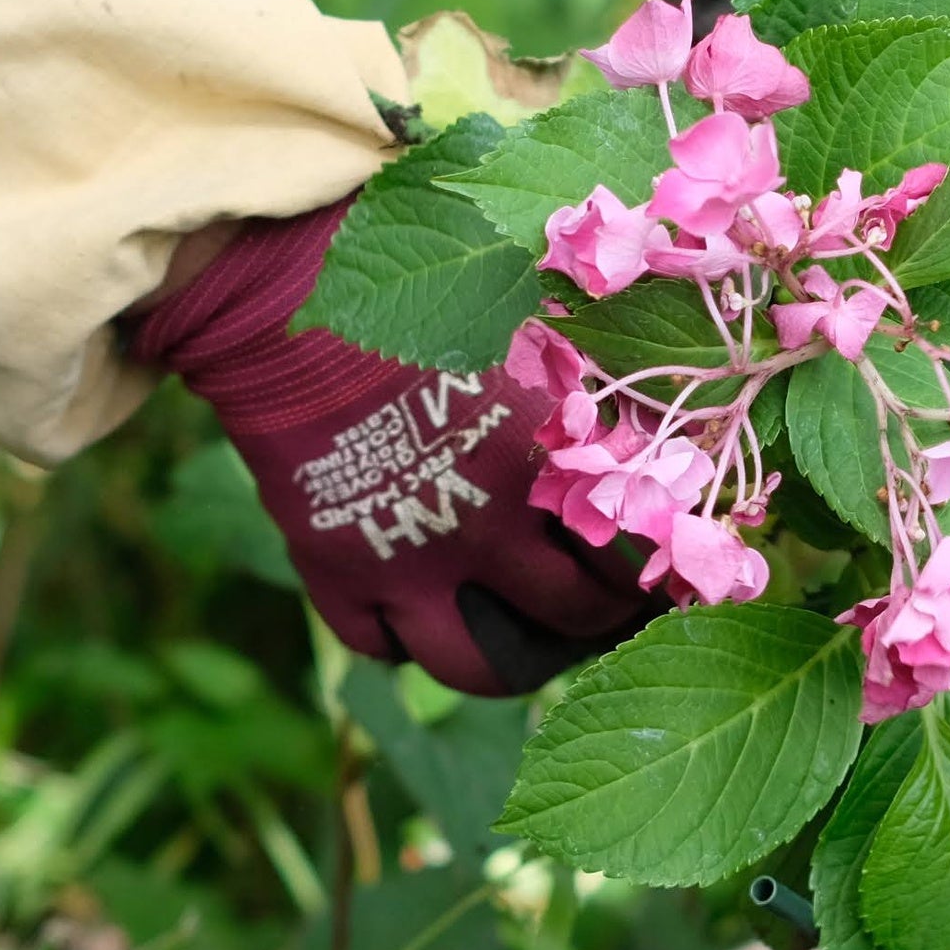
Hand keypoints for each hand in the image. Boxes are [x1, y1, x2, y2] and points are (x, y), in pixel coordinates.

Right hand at [135, 208, 649, 694]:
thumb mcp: (530, 321)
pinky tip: (420, 617)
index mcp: (548, 469)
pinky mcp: (335, 568)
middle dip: (592, 626)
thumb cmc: (422, 283)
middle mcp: (485, 531)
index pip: (633, 559)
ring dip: (504, 665)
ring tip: (517, 646)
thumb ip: (589, 382)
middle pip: (565, 621)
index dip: (654, 575)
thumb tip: (649, 415)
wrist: (289, 296)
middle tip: (598, 616)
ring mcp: (405, 562)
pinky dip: (403, 641)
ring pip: (470, 665)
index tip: (660, 575)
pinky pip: (377, 644)